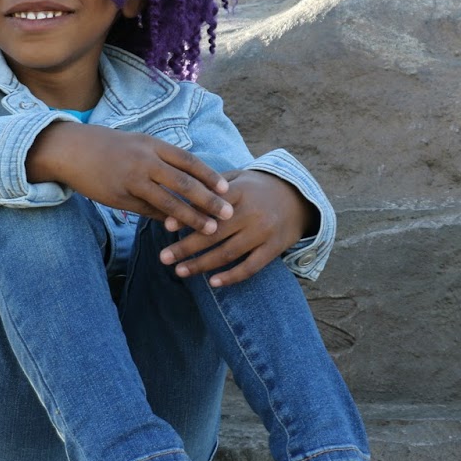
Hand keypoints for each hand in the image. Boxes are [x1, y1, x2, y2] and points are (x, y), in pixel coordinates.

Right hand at [26, 121, 232, 235]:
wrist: (72, 150)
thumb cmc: (109, 147)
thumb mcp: (138, 146)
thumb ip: (161, 161)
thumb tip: (186, 181)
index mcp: (153, 145)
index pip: (189, 161)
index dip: (210, 175)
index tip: (228, 189)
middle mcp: (146, 160)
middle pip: (185, 182)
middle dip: (209, 200)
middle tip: (229, 213)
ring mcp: (133, 179)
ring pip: (168, 201)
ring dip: (191, 217)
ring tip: (209, 229)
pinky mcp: (120, 196)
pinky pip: (148, 211)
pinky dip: (165, 220)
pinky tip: (177, 231)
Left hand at [158, 170, 315, 286]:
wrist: (297, 197)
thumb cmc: (256, 188)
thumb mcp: (238, 178)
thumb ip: (211, 187)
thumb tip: (176, 201)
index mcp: (240, 192)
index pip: (210, 206)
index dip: (188, 217)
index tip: (166, 227)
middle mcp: (252, 213)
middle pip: (214, 234)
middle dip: (186, 247)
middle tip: (163, 258)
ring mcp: (264, 232)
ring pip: (228, 253)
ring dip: (202, 264)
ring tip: (180, 271)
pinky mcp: (274, 248)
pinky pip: (251, 267)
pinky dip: (232, 276)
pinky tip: (213, 282)